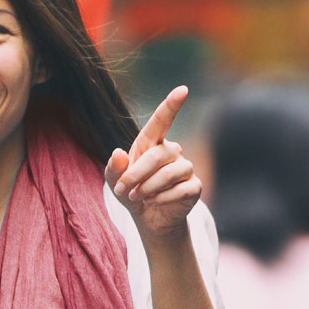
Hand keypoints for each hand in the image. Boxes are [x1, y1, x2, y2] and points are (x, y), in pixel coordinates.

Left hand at [107, 85, 199, 239]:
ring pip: (169, 174)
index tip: (182, 89)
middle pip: (156, 156)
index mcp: (153, 143)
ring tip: (138, 198)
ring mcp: (186, 168)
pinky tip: (153, 203)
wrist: (149, 218)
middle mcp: (173, 151)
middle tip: (123, 190)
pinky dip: (161, 199)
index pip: (162, 120)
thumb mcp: (115, 181)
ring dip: (148, 189)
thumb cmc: (132, 192)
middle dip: (136, 175)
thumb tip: (118, 153)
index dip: (171, 105)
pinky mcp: (195, 186)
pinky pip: (179, 190)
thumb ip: (114, 167)